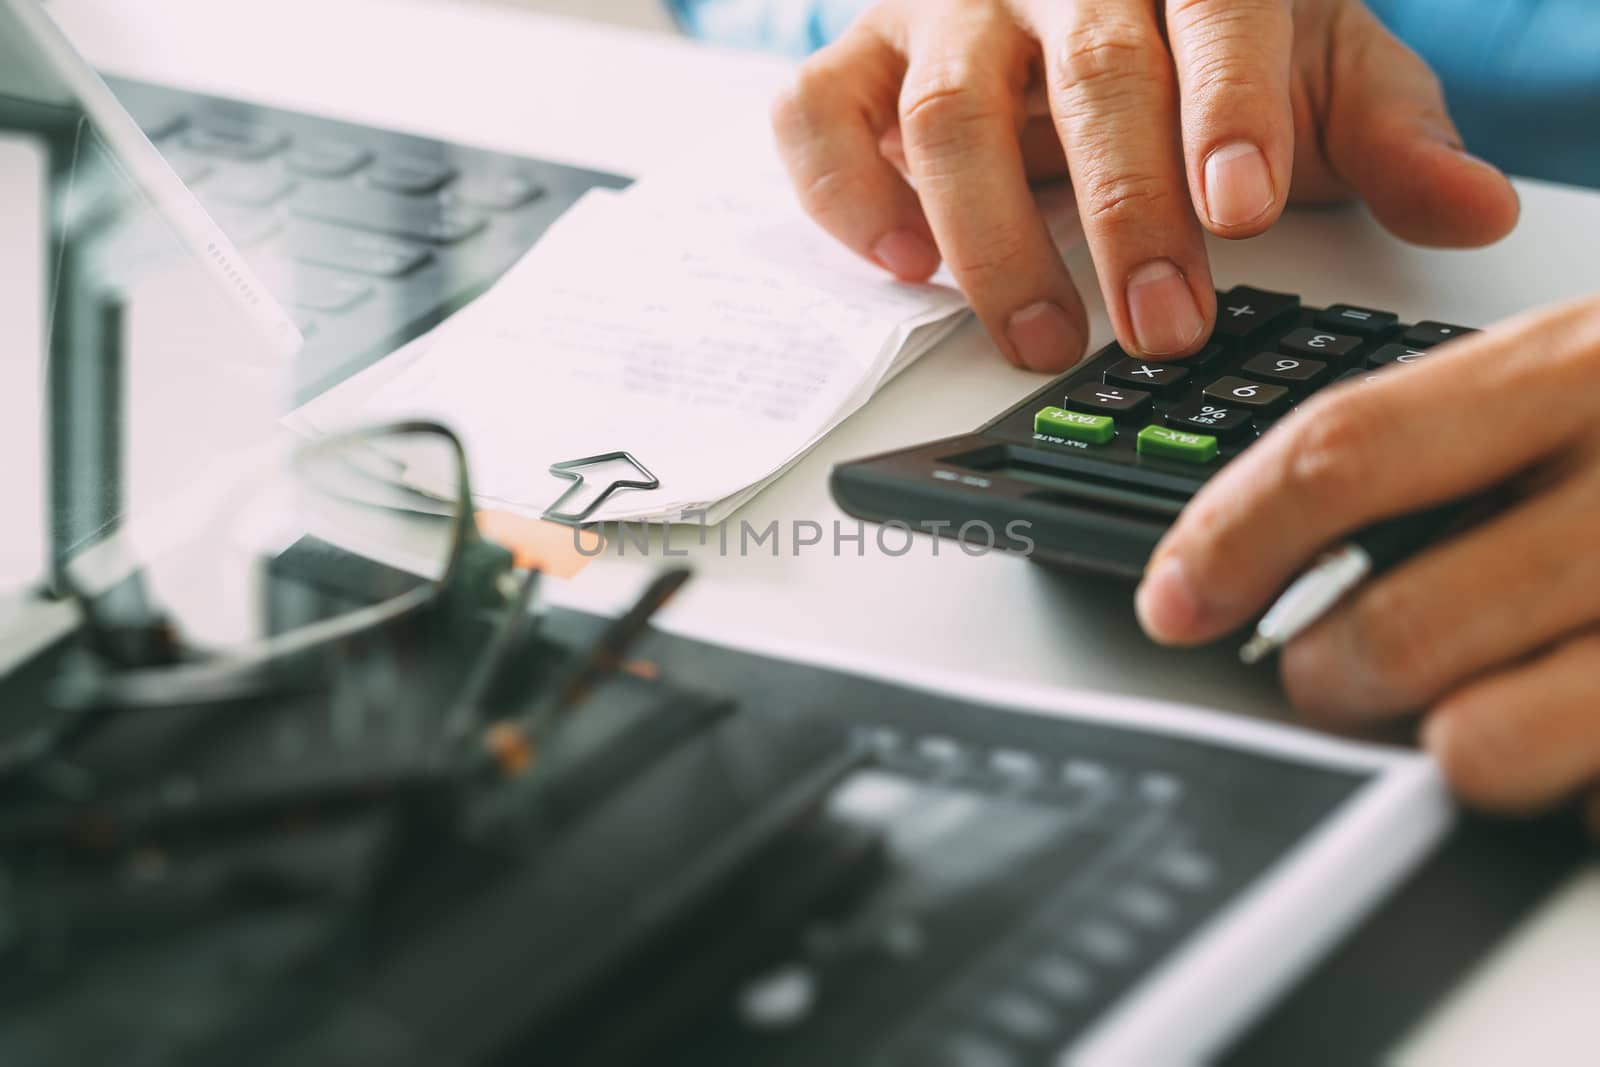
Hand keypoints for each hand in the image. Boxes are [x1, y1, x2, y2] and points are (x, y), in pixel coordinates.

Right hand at [771, 0, 1519, 371]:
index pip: (1214, 8)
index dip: (1225, 108)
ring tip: (1043, 339)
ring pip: (948, 114)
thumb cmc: (1200, 40)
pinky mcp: (861, 62)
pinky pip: (817, 118)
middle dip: (1125, 212)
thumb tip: (1473, 209)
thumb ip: (1384, 131)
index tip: (1246, 210)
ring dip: (994, 240)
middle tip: (1161, 326)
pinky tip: (902, 265)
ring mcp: (944, 14)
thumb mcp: (1312, 69)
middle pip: (1085, 74)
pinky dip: (844, 196)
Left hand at [1135, 297, 1599, 832]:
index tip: (1172, 597)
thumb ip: (1468, 434)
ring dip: (1436, 746)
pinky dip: (1572, 793)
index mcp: (1587, 367)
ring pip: (1488, 738)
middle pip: (1402, 616)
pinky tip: (1581, 749)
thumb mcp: (1598, 369)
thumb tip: (1284, 530)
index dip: (1230, 536)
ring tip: (1443, 722)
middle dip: (1322, 672)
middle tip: (1310, 673)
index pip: (1346, 452)